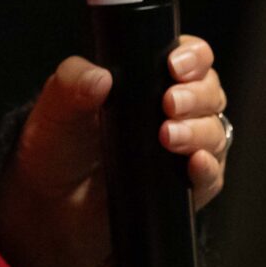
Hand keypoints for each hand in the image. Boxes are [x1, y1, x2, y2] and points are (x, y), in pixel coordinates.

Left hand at [0, 36, 230, 266]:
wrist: (50, 210)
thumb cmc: (56, 151)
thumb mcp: (55, 111)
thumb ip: (71, 84)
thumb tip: (99, 75)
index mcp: (148, 81)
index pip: (189, 57)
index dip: (192, 56)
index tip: (175, 65)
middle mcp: (173, 112)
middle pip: (209, 91)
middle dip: (196, 94)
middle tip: (169, 104)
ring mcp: (183, 150)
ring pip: (215, 131)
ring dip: (200, 130)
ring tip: (168, 136)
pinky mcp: (186, 187)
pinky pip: (212, 176)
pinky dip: (208, 168)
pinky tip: (194, 164)